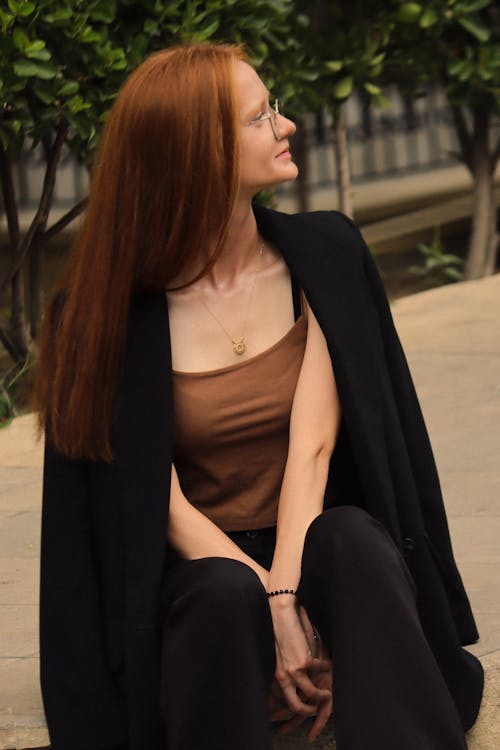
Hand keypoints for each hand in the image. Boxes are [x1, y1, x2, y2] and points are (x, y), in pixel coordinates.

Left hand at [268, 598, 331, 740]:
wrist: (280, 614)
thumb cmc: (279, 633)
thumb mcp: (277, 656)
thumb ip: (283, 672)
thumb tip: (287, 684)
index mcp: (276, 676)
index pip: (284, 702)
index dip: (294, 710)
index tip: (303, 712)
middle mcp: (283, 676)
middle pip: (295, 706)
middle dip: (308, 712)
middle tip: (316, 711)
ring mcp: (294, 670)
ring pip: (311, 693)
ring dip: (322, 696)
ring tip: (328, 693)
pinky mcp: (304, 661)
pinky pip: (319, 670)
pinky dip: (326, 668)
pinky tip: (329, 664)